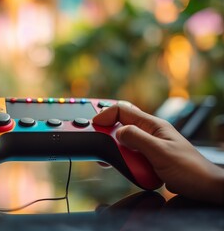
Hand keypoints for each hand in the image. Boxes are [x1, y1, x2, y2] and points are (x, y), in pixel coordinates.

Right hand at [93, 103, 223, 203]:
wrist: (202, 187)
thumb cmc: (189, 168)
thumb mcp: (160, 152)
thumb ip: (137, 139)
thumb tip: (117, 132)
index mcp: (152, 125)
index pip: (123, 111)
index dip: (106, 115)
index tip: (94, 125)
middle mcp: (148, 133)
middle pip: (119, 126)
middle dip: (107, 134)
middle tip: (98, 143)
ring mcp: (146, 146)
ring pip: (121, 143)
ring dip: (115, 151)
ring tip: (111, 160)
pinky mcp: (146, 159)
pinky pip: (127, 156)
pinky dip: (121, 161)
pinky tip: (121, 167)